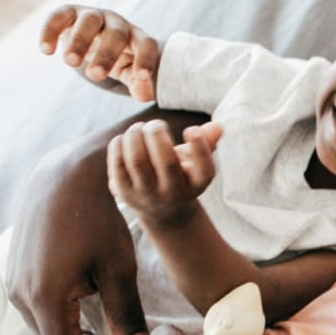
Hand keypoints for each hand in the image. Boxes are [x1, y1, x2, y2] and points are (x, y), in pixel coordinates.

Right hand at [8, 133, 153, 334]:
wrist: (66, 178)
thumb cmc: (99, 221)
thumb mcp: (119, 269)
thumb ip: (126, 314)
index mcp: (45, 297)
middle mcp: (20, 294)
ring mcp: (12, 282)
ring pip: (43, 325)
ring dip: (74, 333)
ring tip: (110, 333)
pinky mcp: (13, 271)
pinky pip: (36, 306)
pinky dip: (61, 315)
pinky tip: (88, 308)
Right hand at [41, 5, 161, 101]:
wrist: (91, 37)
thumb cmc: (116, 58)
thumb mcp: (128, 72)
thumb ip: (138, 83)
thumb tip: (146, 96)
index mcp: (136, 37)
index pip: (146, 44)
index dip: (146, 59)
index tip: (141, 76)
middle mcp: (116, 22)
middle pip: (117, 33)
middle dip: (107, 54)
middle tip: (96, 75)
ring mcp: (93, 15)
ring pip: (89, 22)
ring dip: (80, 41)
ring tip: (71, 63)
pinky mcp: (69, 12)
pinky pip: (59, 16)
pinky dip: (51, 31)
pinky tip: (46, 51)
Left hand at [108, 120, 224, 226]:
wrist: (160, 210)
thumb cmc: (180, 175)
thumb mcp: (195, 162)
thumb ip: (206, 142)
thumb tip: (217, 126)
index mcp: (196, 185)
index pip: (205, 170)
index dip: (200, 146)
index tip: (192, 129)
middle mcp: (173, 194)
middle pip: (167, 162)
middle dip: (158, 134)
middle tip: (155, 124)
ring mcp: (147, 195)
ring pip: (138, 160)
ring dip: (135, 136)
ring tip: (138, 127)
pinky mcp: (123, 192)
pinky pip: (118, 164)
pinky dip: (119, 144)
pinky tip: (125, 138)